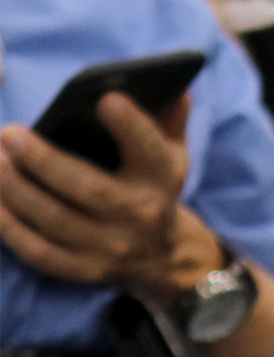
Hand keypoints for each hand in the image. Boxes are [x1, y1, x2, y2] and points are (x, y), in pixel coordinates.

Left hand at [0, 94, 218, 303]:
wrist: (162, 256)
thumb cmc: (154, 188)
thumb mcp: (172, 154)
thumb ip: (170, 118)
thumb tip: (175, 87)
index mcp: (163, 178)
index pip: (150, 151)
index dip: (131, 127)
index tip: (105, 99)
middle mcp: (141, 215)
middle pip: (91, 190)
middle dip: (46, 162)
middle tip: (10, 133)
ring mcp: (111, 247)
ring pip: (56, 220)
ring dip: (18, 191)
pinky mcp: (83, 269)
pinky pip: (40, 251)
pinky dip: (12, 228)